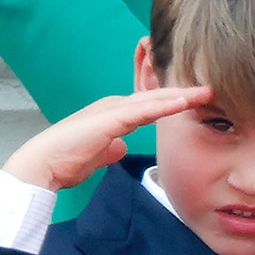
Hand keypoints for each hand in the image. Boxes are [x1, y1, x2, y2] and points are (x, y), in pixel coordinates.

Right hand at [1, 86, 212, 191]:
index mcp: (114, 113)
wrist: (42, 166)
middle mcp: (115, 106)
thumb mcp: (98, 154)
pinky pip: (144, 110)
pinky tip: (184, 102)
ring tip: (207, 91)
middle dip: (185, 93)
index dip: (175, 101)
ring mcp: (112, 110)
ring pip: (154, 100)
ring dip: (182, 95)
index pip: (152, 105)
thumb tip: (120, 148)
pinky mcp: (110, 119)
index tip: (199, 101)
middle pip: (157, 97)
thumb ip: (110, 148)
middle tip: (211, 89)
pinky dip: (165, 105)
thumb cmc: (67, 161)